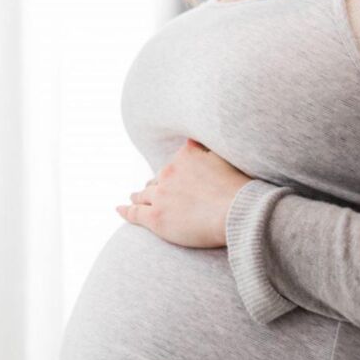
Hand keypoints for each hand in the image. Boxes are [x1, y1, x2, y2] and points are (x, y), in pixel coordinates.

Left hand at [115, 138, 250, 248]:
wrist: (238, 212)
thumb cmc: (239, 187)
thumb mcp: (224, 157)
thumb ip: (207, 149)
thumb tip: (193, 140)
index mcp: (184, 156)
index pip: (173, 164)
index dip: (172, 173)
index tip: (173, 178)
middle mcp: (168, 173)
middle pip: (156, 180)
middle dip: (154, 186)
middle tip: (151, 191)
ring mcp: (160, 196)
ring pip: (144, 195)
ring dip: (138, 196)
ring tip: (134, 198)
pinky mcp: (156, 218)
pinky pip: (135, 213)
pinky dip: (126, 210)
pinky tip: (120, 209)